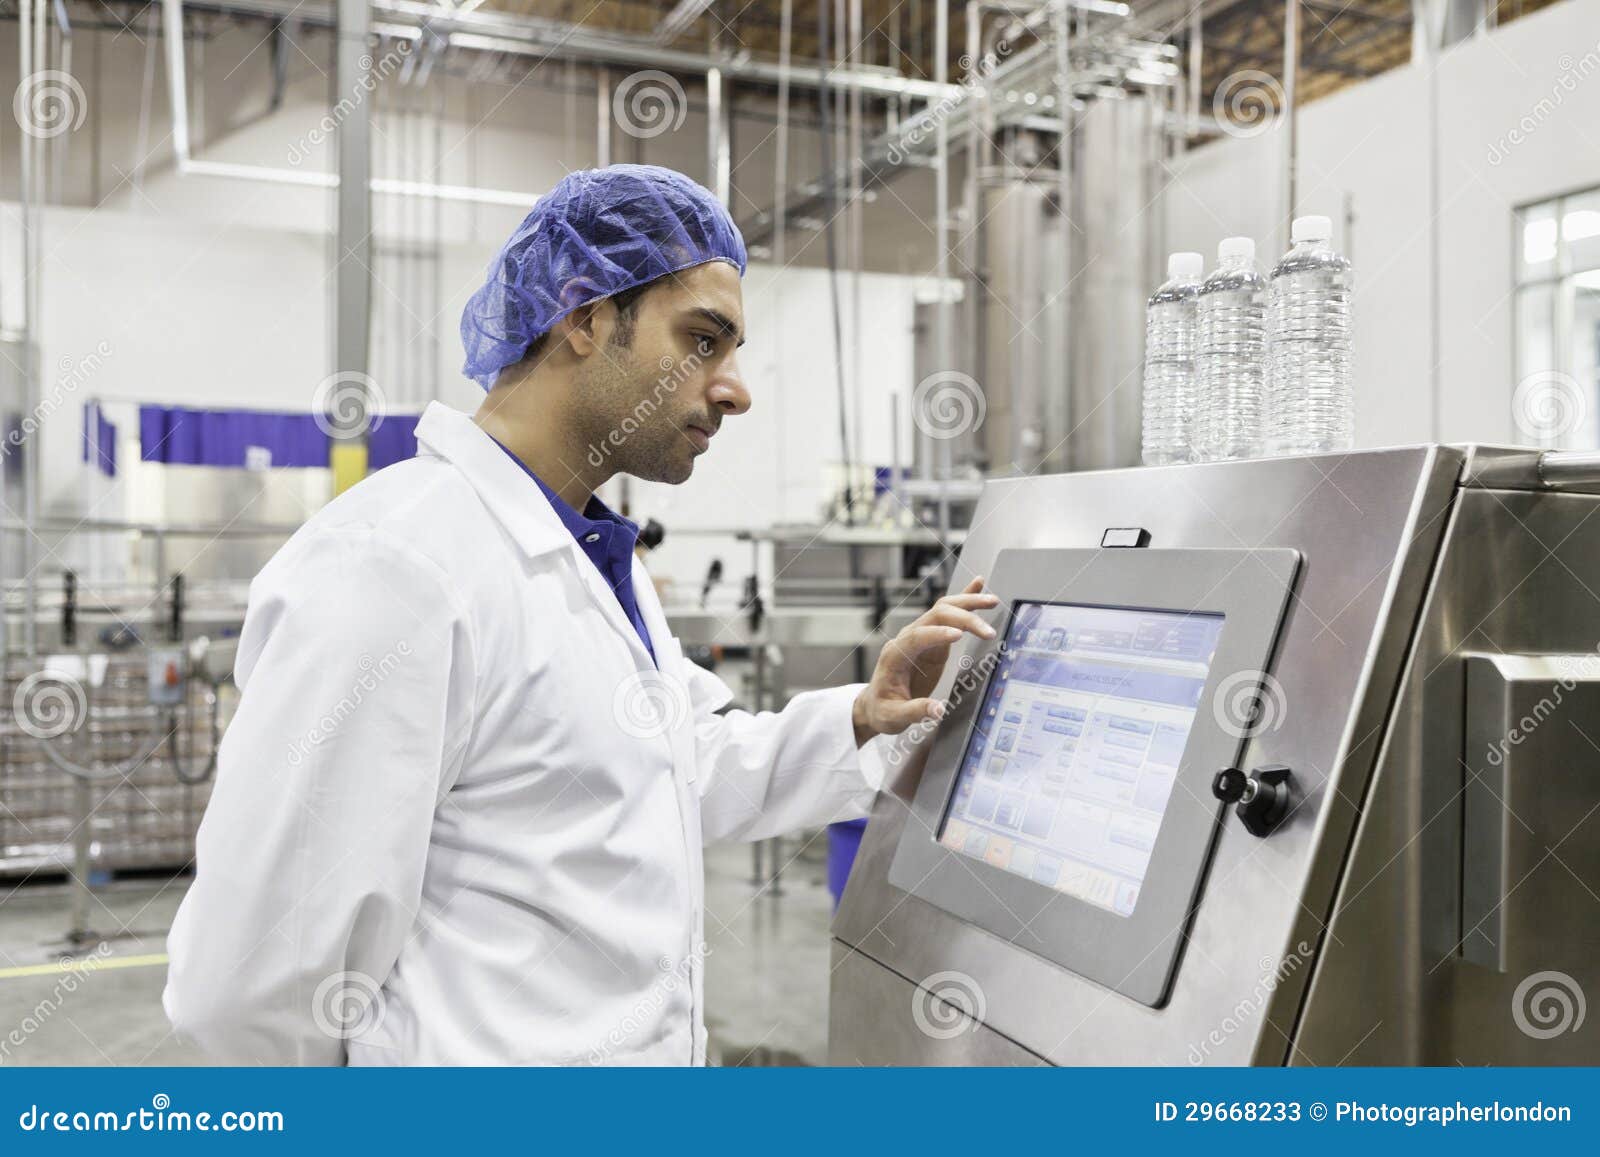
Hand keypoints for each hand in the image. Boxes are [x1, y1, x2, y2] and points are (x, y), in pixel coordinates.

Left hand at [852, 577, 1000, 744]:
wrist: (876, 704)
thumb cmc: (883, 709)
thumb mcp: (894, 716)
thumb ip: (916, 711)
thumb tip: (939, 710)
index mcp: (895, 654)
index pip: (917, 636)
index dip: (937, 634)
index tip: (959, 635)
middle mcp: (908, 638)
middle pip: (935, 616)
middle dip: (962, 619)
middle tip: (988, 631)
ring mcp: (921, 635)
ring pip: (944, 609)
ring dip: (967, 603)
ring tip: (992, 601)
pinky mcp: (933, 638)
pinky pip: (947, 613)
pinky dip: (963, 599)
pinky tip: (978, 585)